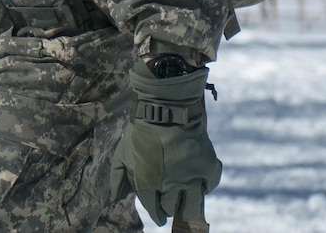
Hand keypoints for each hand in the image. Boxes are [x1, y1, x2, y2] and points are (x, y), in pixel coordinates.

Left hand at [110, 60, 221, 224]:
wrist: (167, 108)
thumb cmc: (141, 130)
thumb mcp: (122, 152)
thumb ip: (118, 177)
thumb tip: (116, 198)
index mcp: (147, 182)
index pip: (153, 208)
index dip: (155, 214)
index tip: (158, 216)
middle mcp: (169, 184)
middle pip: (171, 208)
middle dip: (169, 209)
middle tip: (170, 205)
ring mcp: (190, 177)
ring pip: (192, 207)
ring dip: (187, 208)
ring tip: (185, 206)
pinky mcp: (207, 167)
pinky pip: (209, 186)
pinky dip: (204, 187)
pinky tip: (198, 184)